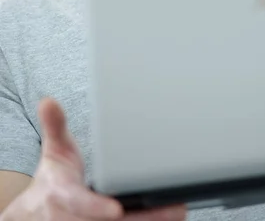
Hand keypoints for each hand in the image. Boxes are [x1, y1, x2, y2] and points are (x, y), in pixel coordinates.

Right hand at [1, 97, 185, 220]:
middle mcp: (74, 218)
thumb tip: (48, 101)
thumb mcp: (54, 149)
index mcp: (63, 195)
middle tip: (173, 209)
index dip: (96, 207)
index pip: (80, 203)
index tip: (116, 208)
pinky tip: (169, 217)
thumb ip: (55, 125)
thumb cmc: (55, 177)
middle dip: (142, 217)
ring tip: (178, 212)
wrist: (40, 210)